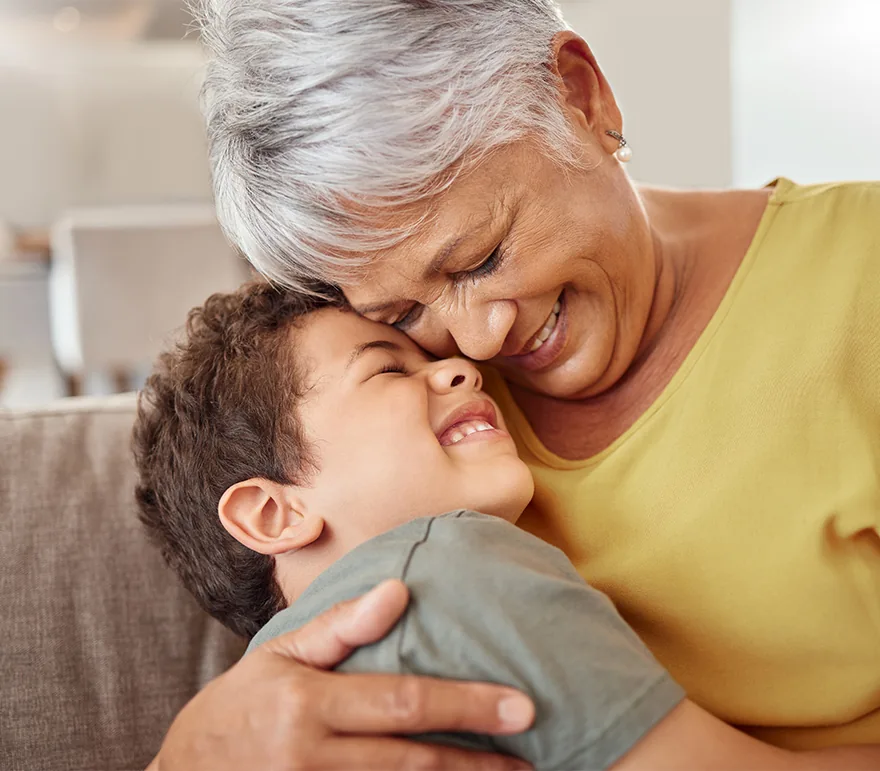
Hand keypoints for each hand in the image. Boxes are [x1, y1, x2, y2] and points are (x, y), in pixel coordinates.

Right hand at [151, 580, 533, 769]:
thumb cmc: (240, 706)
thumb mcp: (279, 653)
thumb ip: (339, 626)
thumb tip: (398, 590)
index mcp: (308, 705)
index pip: (401, 704)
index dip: (464, 705)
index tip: (519, 705)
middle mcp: (313, 759)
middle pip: (412, 762)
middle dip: (478, 760)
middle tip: (532, 755)